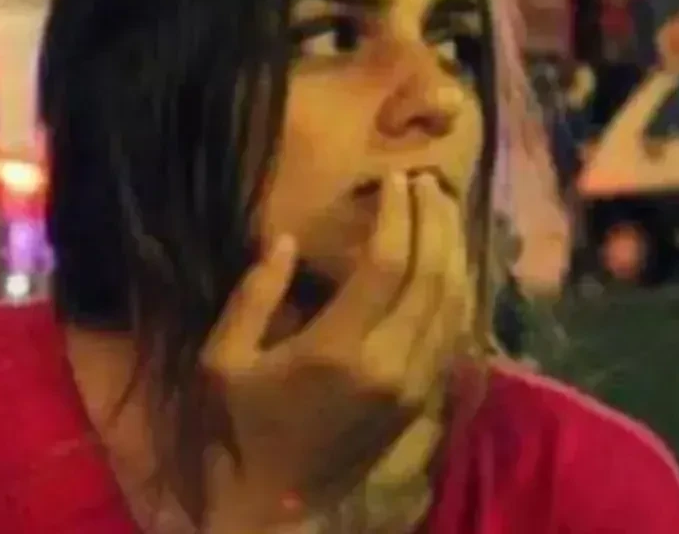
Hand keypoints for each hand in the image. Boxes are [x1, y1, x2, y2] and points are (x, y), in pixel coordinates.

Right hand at [199, 172, 469, 528]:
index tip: (394, 177)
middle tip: (426, 182)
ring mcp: (413, 385)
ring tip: (443, 209)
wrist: (274, 505)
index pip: (388, 264)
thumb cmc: (239, 428)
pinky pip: (452, 333)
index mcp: (338, 350)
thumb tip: (287, 242)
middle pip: (432, 276)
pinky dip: (455, 289)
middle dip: (434, 220)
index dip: (398, 214)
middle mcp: (389, 364)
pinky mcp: (422, 400)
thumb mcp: (223, 361)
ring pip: (452, 303)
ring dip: (453, 250)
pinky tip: (448, 261)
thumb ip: (253, 296)